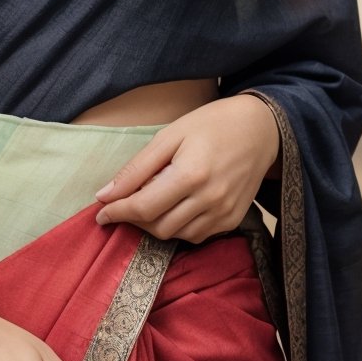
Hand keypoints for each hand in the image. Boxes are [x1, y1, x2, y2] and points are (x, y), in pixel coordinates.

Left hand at [92, 93, 279, 243]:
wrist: (261, 128)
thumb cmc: (211, 125)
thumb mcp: (169, 135)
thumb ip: (137, 168)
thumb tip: (105, 194)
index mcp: (191, 174)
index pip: (144, 207)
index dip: (117, 213)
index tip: (100, 213)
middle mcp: (210, 199)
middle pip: (158, 227)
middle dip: (135, 219)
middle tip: (126, 202)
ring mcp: (224, 213)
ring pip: (176, 236)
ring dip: (156, 224)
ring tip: (153, 199)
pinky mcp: (233, 220)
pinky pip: (196, 235)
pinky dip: (179, 226)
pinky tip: (176, 205)